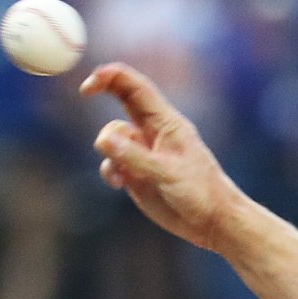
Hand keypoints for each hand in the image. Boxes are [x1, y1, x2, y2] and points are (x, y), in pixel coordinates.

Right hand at [82, 62, 238, 249]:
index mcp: (165, 122)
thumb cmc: (200, 192)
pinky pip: (112, 164)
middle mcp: (151, 132)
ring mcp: (142, 153)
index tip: (91, 83)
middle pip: (121, 98)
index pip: (135, 88)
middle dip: (102, 90)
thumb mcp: (168, 173)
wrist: (212, 221)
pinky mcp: (136, 174)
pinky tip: (120, 184)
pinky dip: (109, 171)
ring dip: (107, 150)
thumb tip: (104, 141)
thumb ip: (136, 157)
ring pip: (111, 138)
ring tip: (122, 173)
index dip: (112, 76)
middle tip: (85, 91)